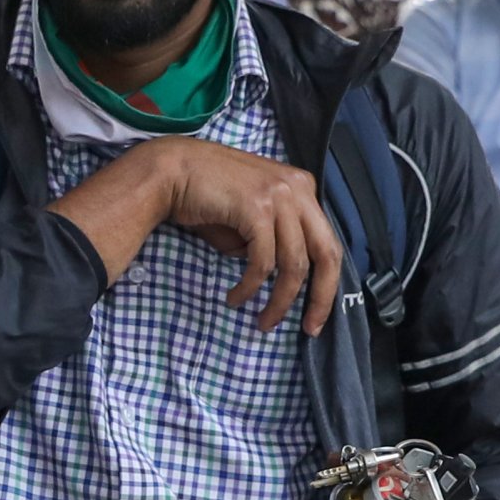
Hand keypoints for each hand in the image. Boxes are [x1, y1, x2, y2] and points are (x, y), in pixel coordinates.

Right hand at [58, 137, 341, 331]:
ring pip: (294, 264)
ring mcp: (279, 195)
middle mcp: (298, 188)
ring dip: (278, 301)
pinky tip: (236, 298)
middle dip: (320, 298)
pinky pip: (263, 263)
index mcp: (302, 187)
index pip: (328, 242)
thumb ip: (273, 240)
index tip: (315, 314)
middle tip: (308, 328)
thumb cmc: (207, 196)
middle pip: (326, 254)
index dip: (327, 284)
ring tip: (263, 321)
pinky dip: (250, 287)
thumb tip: (283, 279)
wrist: (172, 170)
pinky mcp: (256, 207)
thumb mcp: (252, 215)